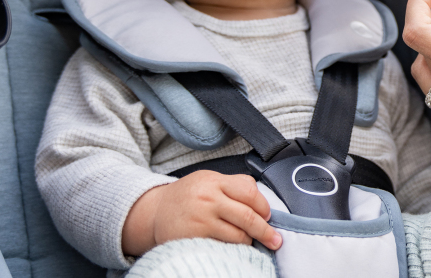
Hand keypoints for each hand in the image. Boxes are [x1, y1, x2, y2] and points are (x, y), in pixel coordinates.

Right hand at [122, 171, 281, 256]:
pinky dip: (233, 250)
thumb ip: (232, 186)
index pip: (249, 191)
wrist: (154, 212)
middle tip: (275, 240)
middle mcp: (209, 199)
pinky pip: (223, 247)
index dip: (263, 206)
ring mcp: (201, 220)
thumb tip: (261, 201)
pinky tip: (236, 250)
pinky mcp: (195, 239)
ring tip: (250, 242)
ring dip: (249, 241)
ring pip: (238, 235)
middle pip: (248, 215)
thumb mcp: (209, 180)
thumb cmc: (187, 195)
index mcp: (215, 181)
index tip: (269, 215)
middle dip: (265, 230)